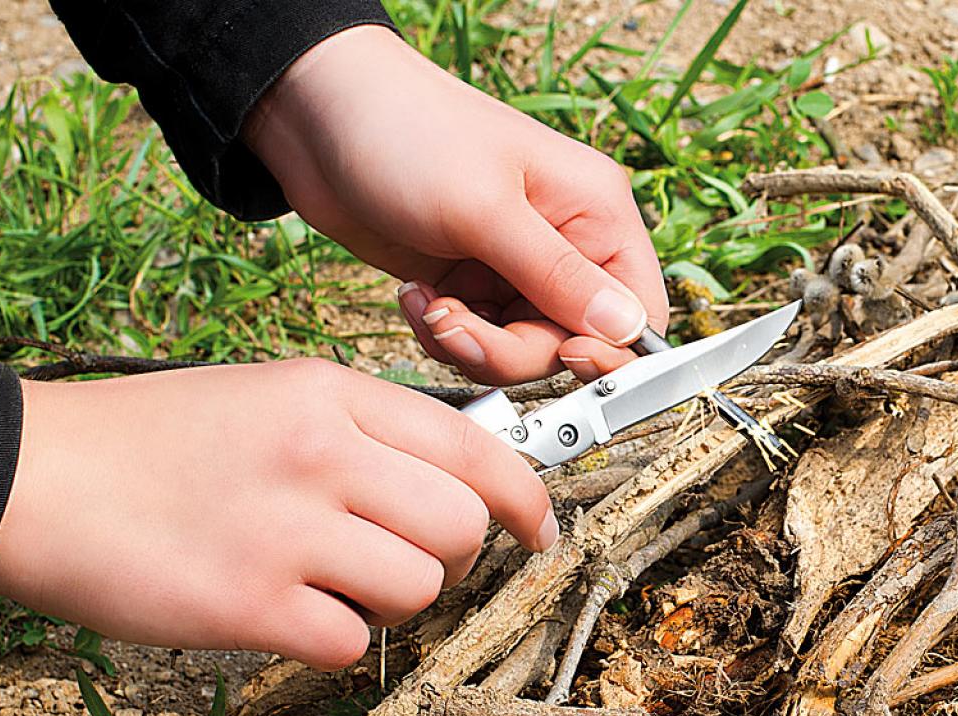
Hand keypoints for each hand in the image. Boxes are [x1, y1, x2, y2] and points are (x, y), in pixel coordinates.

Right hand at [0, 361, 553, 669]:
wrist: (43, 474)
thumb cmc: (160, 437)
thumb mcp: (274, 396)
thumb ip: (366, 430)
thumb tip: (451, 478)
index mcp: (331, 394)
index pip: (472, 444)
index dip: (524, 493)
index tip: (539, 526)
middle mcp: (321, 454)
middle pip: (461, 523)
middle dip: (457, 554)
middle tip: (420, 559)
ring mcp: (287, 530)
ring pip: (418, 586)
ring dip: (396, 596)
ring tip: (341, 579)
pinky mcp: (249, 604)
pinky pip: (350, 640)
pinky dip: (335, 635)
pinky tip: (291, 607)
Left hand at [244, 26, 668, 385]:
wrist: (320, 117)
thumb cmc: (409, 132)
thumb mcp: (485, 209)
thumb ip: (558, 275)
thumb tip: (626, 329)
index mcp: (593, 214)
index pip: (637, 309)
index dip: (608, 351)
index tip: (560, 356)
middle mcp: (562, 244)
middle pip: (569, 341)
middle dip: (509, 350)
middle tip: (456, 323)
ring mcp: (513, 266)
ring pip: (519, 349)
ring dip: (468, 342)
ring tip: (428, 305)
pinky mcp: (469, 281)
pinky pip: (477, 338)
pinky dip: (444, 332)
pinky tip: (415, 298)